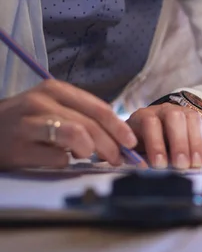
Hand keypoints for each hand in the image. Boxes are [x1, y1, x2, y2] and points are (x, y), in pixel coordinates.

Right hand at [0, 80, 139, 168]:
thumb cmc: (25, 120)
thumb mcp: (52, 107)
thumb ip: (81, 115)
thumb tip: (117, 134)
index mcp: (56, 90)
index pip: (98, 107)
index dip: (119, 127)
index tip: (131, 142)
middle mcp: (42, 102)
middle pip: (91, 124)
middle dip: (110, 145)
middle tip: (117, 159)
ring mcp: (29, 124)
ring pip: (76, 135)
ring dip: (90, 151)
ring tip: (88, 157)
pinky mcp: (19, 148)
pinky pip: (57, 158)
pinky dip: (65, 162)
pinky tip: (59, 160)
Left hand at [126, 103, 201, 168]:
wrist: (156, 132)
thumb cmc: (142, 144)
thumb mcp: (134, 150)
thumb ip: (137, 158)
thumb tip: (145, 168)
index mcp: (144, 116)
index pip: (150, 123)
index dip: (155, 144)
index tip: (160, 164)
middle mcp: (164, 110)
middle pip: (174, 117)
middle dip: (179, 143)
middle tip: (181, 164)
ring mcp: (183, 111)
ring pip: (193, 119)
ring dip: (195, 143)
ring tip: (195, 163)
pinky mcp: (198, 117)